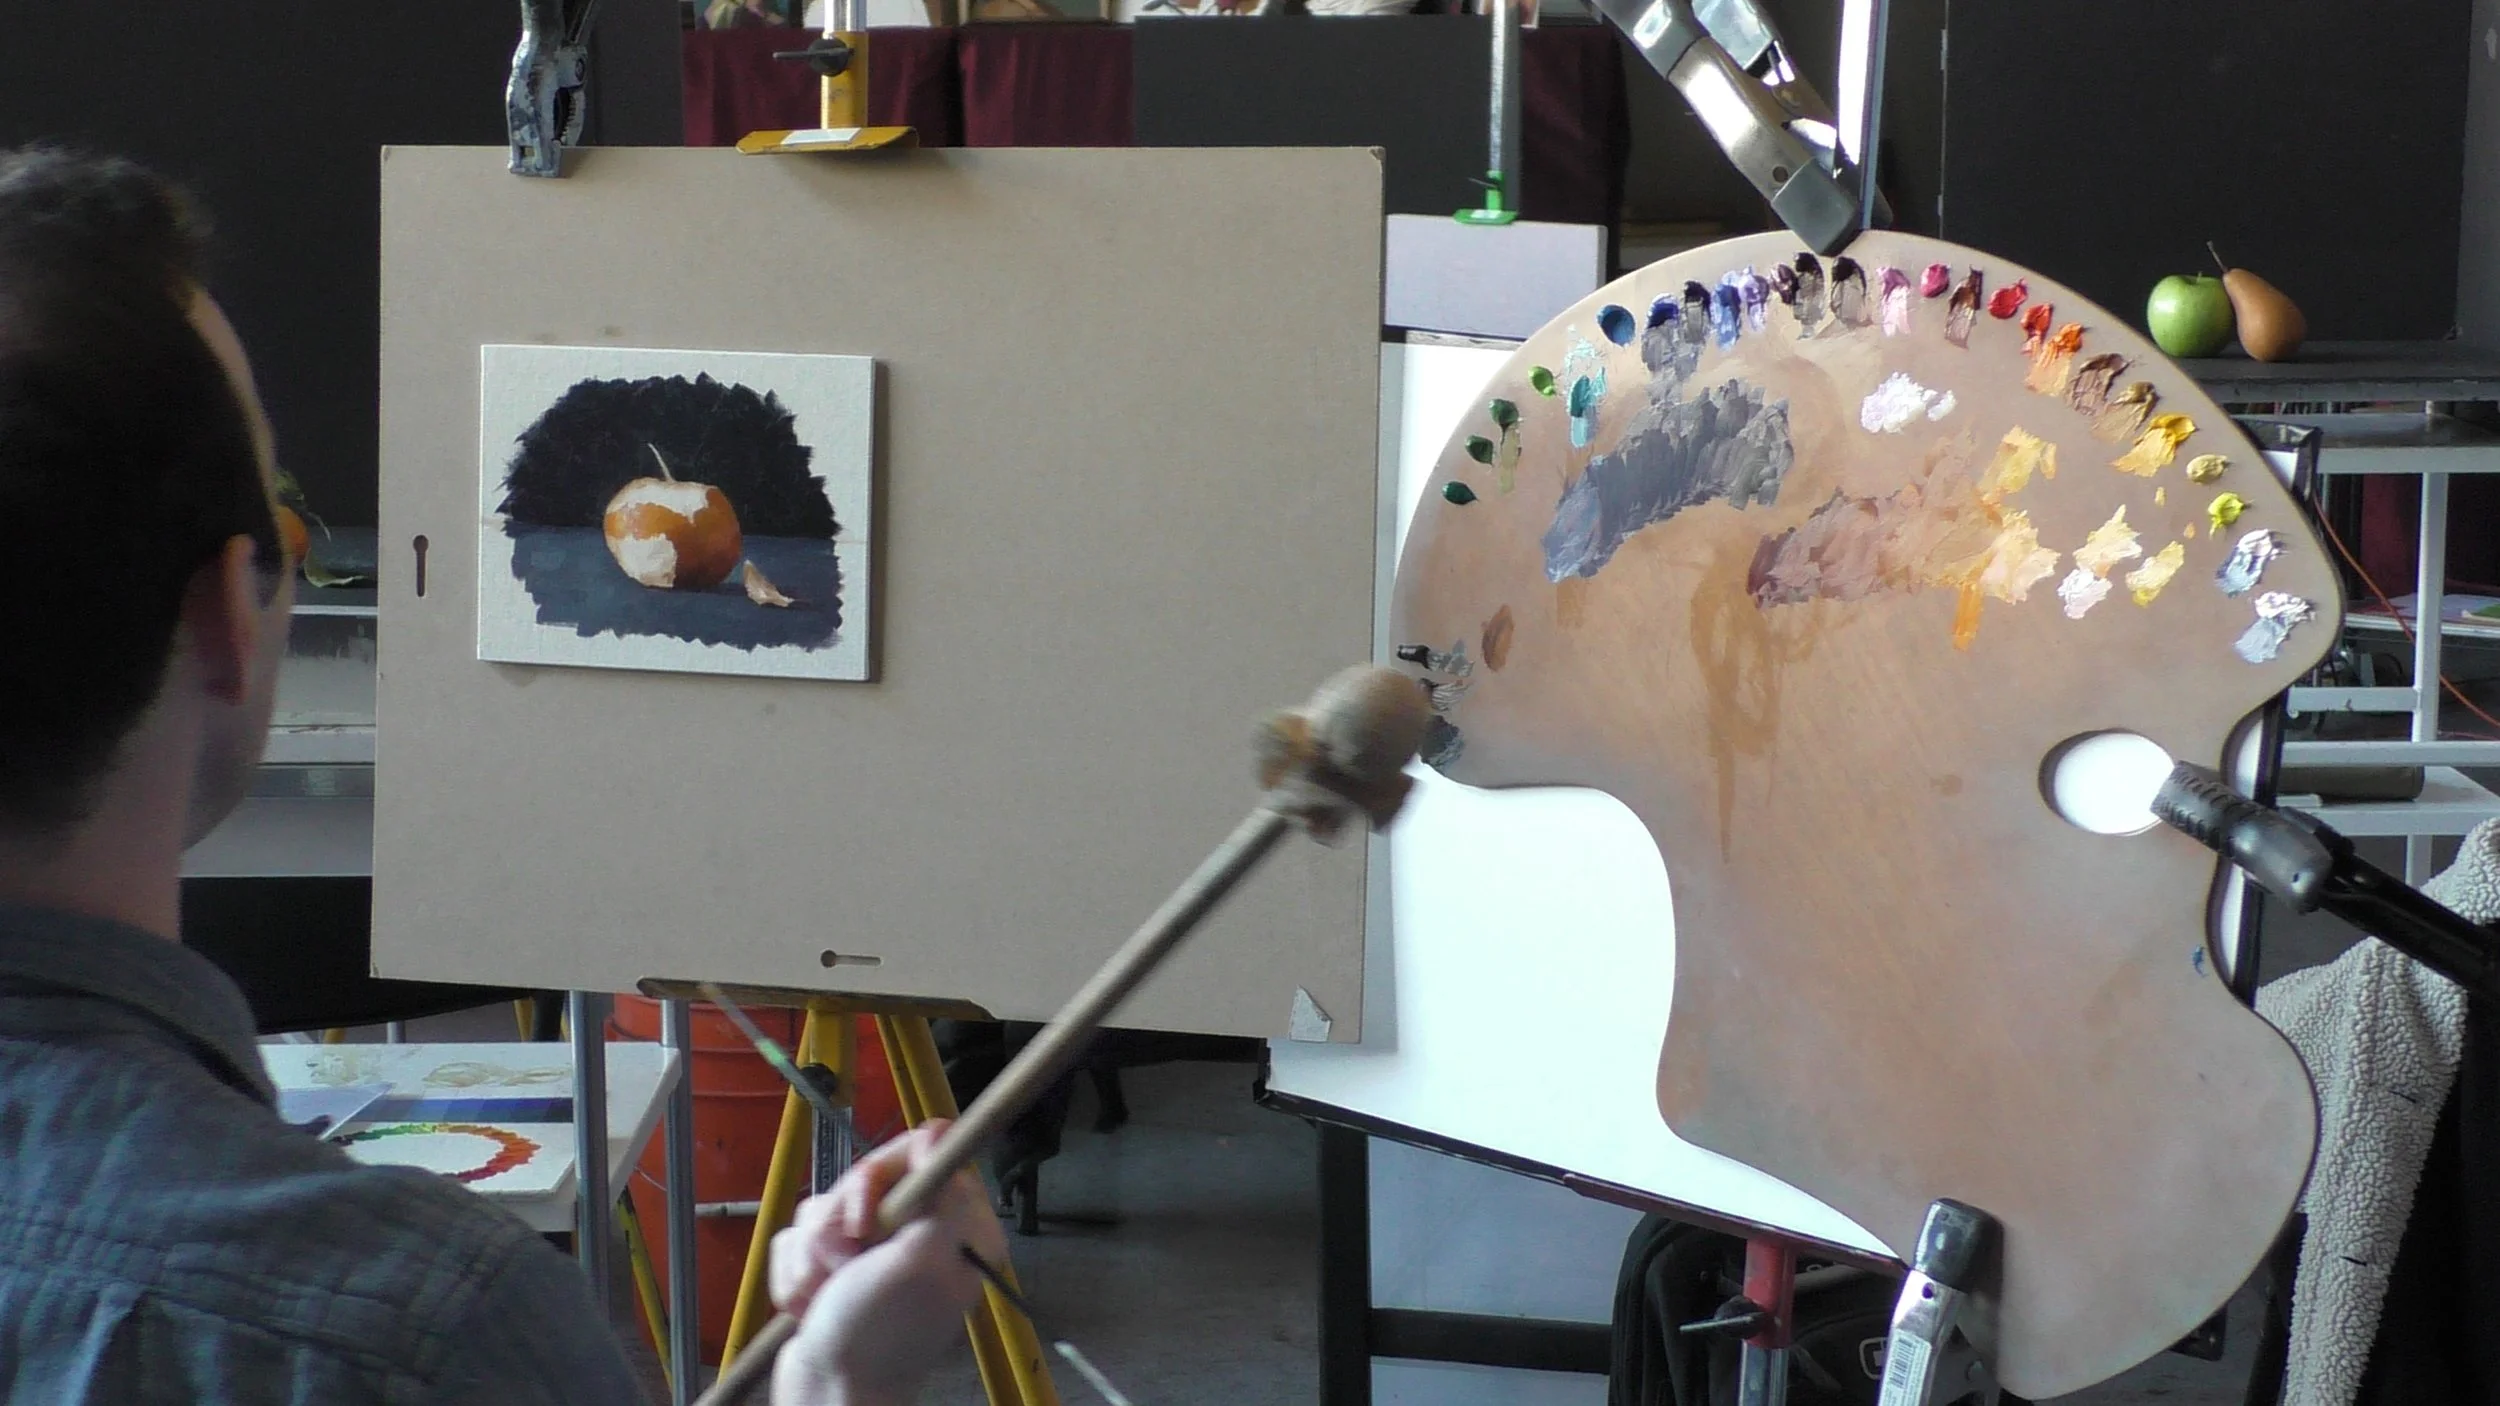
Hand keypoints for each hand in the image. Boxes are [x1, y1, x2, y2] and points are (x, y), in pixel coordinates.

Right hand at [768, 1122, 1003, 1405]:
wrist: (828, 1393)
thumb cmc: (877, 1335)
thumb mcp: (922, 1260)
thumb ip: (941, 1194)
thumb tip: (942, 1130)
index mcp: (957, 1227)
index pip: (925, 1153)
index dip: (888, 1171)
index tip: (871, 1211)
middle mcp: (919, 1233)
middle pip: (868, 1176)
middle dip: (840, 1220)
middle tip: (846, 1260)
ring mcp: (873, 1251)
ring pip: (825, 1207)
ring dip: (813, 1252)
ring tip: (824, 1292)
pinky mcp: (833, 1267)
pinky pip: (798, 1239)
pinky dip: (795, 1272)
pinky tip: (809, 1304)